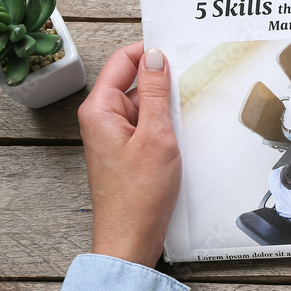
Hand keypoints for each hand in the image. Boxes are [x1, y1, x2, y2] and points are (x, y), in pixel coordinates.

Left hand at [78, 43, 180, 267]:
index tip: (178, 50)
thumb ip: (155, 92)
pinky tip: (180, 136)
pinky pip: (146, 126)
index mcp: (99, 109)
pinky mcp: (126, 152)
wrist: (130, 239)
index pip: (122, 61)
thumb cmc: (139, 195)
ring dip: (165, 107)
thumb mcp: (156, 135)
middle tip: (190, 87)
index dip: (150, 52)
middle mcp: (101, 119)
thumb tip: (155, 56)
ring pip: (143, 105)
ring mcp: (113, 136)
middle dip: (162, 82)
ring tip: (186, 118)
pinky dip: (163, 126)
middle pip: (133, 82)